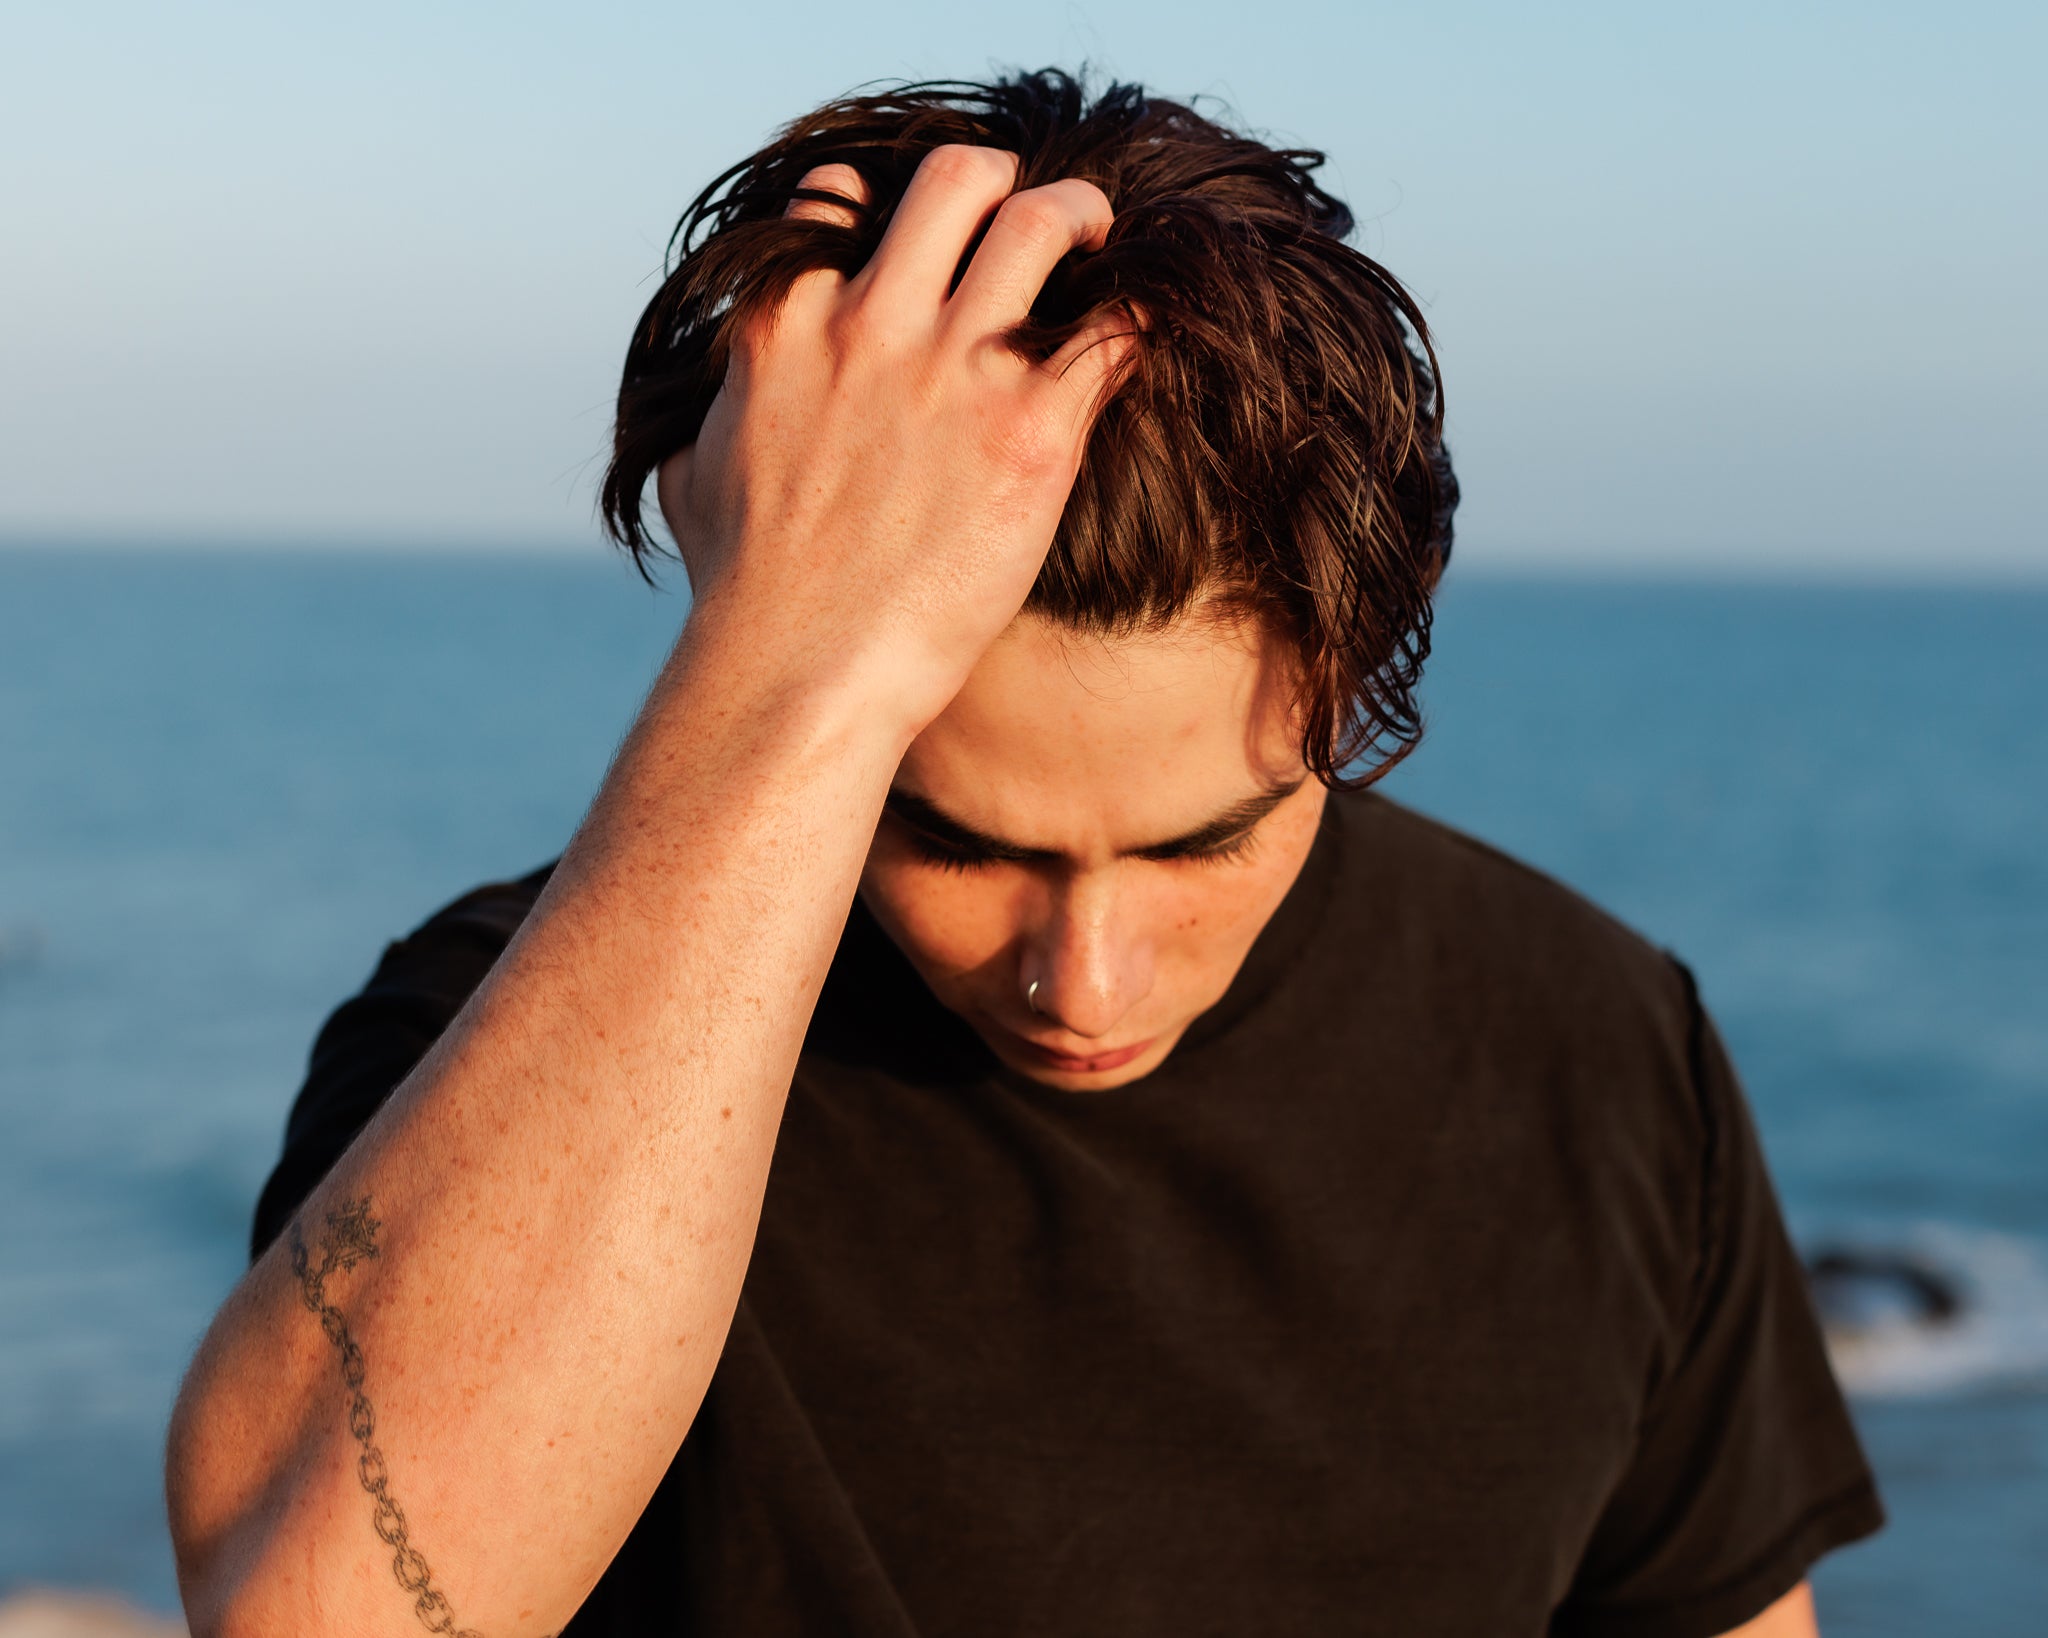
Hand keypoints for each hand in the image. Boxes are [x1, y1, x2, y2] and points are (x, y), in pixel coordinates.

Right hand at [656, 145, 1133, 731]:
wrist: (801, 670)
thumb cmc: (742, 593)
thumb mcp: (690, 476)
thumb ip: (709, 411)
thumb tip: (699, 415)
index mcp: (785, 322)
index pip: (840, 200)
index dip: (884, 207)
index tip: (920, 242)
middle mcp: (870, 323)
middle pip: (955, 181)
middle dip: (1000, 182)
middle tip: (1031, 216)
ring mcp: (951, 369)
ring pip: (1040, 224)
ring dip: (1081, 218)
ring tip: (1102, 238)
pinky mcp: (1027, 430)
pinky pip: (1109, 330)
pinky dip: (1134, 316)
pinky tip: (1138, 332)